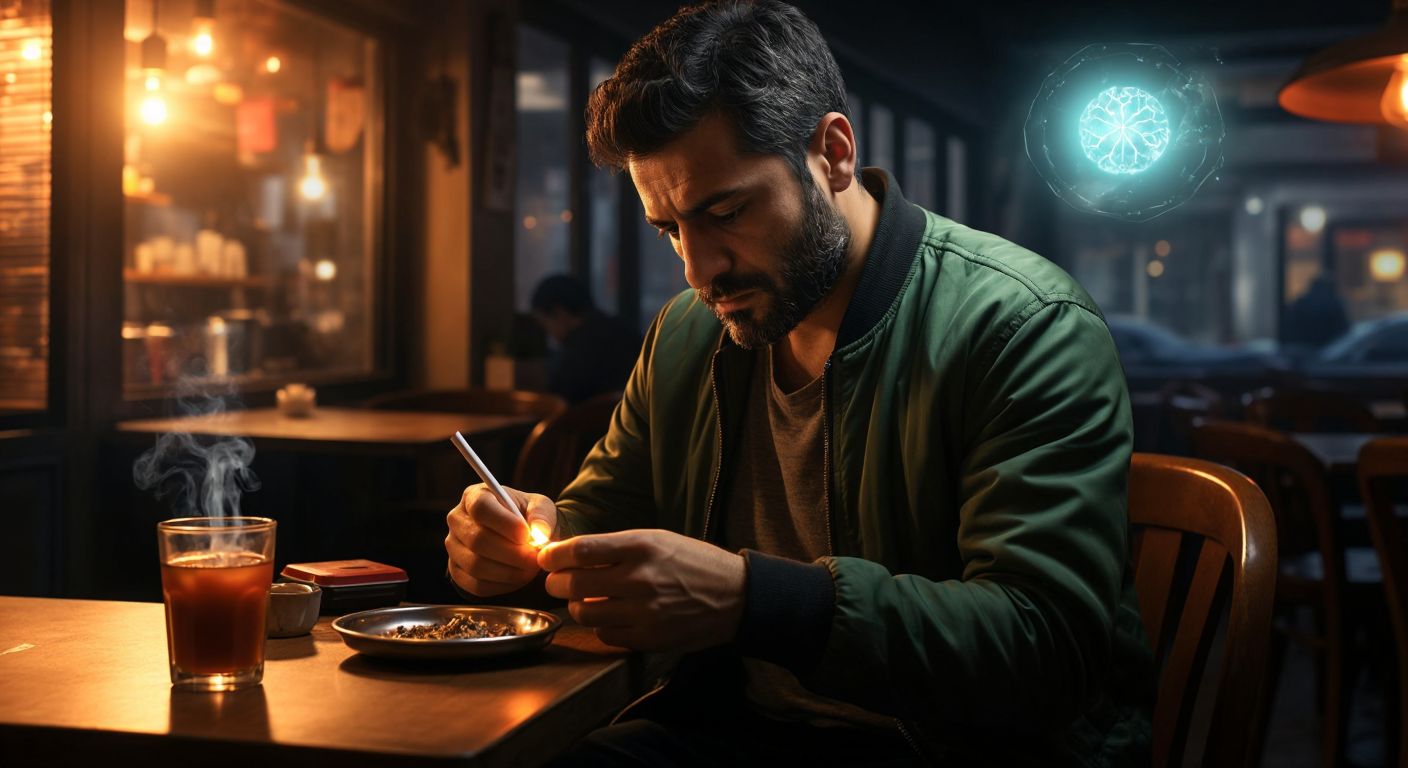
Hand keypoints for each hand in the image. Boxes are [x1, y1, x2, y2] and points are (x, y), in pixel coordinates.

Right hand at [445, 484, 556, 596]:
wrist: (520, 538)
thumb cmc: (527, 517)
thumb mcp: (539, 507)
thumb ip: (541, 515)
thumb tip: (540, 533)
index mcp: (474, 496)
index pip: (481, 508)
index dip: (504, 523)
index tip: (527, 535)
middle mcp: (457, 520)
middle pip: (477, 540)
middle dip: (511, 553)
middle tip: (535, 558)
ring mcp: (453, 546)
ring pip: (476, 565)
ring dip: (508, 571)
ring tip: (531, 568)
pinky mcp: (456, 571)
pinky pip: (476, 585)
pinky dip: (502, 585)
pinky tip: (519, 577)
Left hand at [538, 529, 745, 651]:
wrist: (735, 595)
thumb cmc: (693, 562)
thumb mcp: (657, 539)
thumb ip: (616, 547)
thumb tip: (570, 554)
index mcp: (642, 546)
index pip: (581, 550)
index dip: (554, 556)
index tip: (546, 559)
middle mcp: (641, 578)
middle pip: (575, 584)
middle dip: (557, 583)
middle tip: (558, 581)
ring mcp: (645, 612)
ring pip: (585, 613)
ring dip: (577, 606)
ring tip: (585, 600)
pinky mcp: (650, 638)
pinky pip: (605, 635)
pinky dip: (600, 626)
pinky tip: (609, 617)